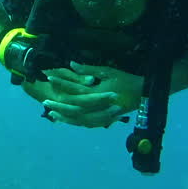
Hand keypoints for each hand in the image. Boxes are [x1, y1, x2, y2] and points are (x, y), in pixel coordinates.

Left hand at [23, 61, 143, 127]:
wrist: (143, 93)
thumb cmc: (126, 80)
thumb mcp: (108, 71)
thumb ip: (88, 70)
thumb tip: (71, 64)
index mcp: (98, 95)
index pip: (75, 90)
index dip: (61, 84)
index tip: (49, 78)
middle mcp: (98, 108)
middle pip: (74, 110)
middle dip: (58, 106)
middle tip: (45, 101)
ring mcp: (101, 116)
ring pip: (78, 120)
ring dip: (64, 117)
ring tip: (51, 114)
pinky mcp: (104, 120)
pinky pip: (86, 124)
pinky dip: (75, 123)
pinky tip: (65, 120)